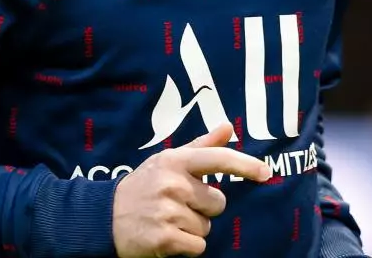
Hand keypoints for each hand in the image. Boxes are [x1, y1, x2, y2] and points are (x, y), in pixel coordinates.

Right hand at [112, 122, 271, 256]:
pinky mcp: (165, 238)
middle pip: (218, 202)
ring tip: (168, 220)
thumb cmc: (143, 186)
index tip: (266, 172)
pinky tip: (168, 236)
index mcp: (175, 161)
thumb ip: (201, 146)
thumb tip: (228, 126)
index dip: (245, 165)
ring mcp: (168, 211)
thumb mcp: (167, 161)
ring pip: (207, 226)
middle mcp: (172, 184)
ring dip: (192, 228)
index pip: (217, 159)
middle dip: (203, 208)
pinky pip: (198, 246)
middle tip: (177, 205)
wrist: (104, 218)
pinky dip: (187, 246)